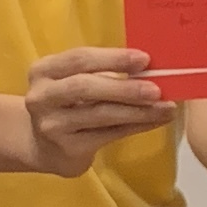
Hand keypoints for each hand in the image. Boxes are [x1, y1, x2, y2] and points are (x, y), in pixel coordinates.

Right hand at [26, 45, 168, 173]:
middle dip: (124, 87)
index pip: (79, 59)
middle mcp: (42, 97)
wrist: (43, 147)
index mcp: (43, 70)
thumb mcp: (72, 81)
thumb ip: (101, 73)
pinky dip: (136, 126)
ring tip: (164, 107)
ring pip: (100, 114)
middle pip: (85, 87)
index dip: (113, 58)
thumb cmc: (67, 104)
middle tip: (156, 89)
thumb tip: (148, 69)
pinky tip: (155, 121)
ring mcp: (52, 125)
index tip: (144, 59)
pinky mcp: (68, 148)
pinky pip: (109, 135)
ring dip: (137, 110)